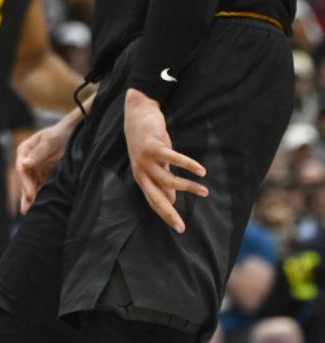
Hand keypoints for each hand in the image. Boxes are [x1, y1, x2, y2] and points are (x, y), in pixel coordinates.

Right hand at [17, 121, 72, 213]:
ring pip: (31, 186)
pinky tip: (37, 208)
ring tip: (30, 213)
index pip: (22, 168)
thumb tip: (24, 164)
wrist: (75, 133)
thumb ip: (38, 153)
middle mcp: (28, 161)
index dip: (25, 182)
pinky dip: (39, 197)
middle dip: (27, 194)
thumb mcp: (50, 141)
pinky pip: (40, 187)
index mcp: (25, 150)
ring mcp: (36, 169)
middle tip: (28, 209)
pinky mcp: (45, 175)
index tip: (30, 193)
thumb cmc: (61, 134)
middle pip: (25, 180)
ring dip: (31, 198)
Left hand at [124, 88, 207, 232]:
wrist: (137, 114)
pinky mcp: (154, 147)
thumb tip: (172, 200)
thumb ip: (162, 180)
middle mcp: (141, 172)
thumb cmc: (148, 141)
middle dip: (169, 213)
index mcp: (141, 177)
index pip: (153, 201)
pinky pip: (173, 159)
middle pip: (156, 197)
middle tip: (182, 227)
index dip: (165, 214)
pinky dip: (188, 165)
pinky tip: (201, 171)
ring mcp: (146, 160)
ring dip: (188, 187)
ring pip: (168, 180)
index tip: (179, 227)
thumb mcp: (155, 163)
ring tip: (205, 192)